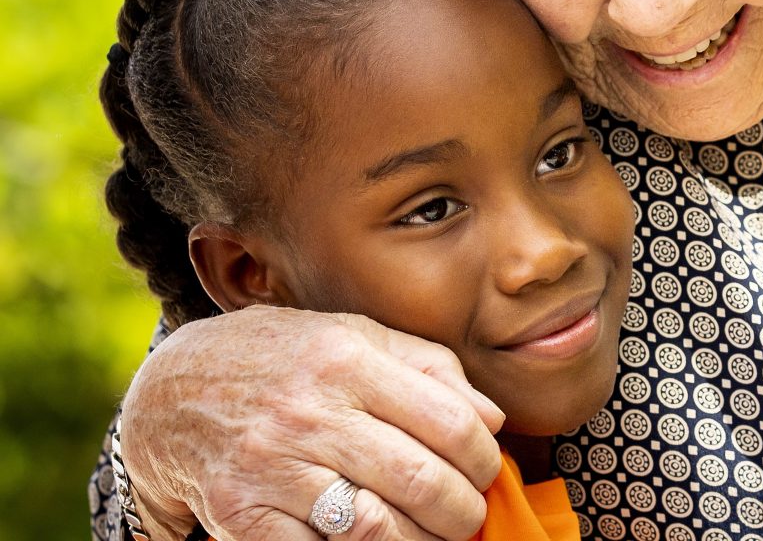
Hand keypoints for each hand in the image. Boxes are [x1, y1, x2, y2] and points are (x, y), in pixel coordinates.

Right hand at [118, 305, 505, 539]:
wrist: (174, 391)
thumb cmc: (285, 361)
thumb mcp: (356, 337)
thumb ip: (430, 368)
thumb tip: (492, 419)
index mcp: (345, 360)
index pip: (447, 420)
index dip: (482, 456)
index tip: (486, 469)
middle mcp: (308, 412)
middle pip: (418, 479)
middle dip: (460, 509)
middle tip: (468, 514)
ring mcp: (270, 467)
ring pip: (372, 527)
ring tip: (432, 535)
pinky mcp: (240, 514)